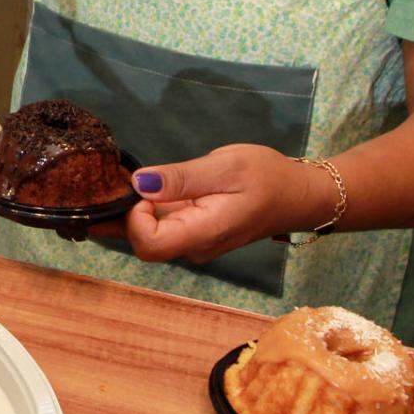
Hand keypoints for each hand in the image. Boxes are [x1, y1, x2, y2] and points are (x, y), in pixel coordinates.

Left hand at [125, 145, 327, 264]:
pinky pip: (159, 226)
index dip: (134, 218)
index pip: (148, 244)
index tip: (145, 188)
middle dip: (122, 212)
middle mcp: (192, 246)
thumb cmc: (268, 178)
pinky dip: (144, 208)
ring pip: (146, 233)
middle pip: (139, 241)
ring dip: (131, 209)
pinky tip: (141, 186)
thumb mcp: (226, 166)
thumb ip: (182, 178)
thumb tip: (139, 183)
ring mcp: (192, 242)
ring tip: (124, 177)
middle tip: (117, 175)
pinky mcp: (192, 233)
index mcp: (202, 233)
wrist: (297, 196)